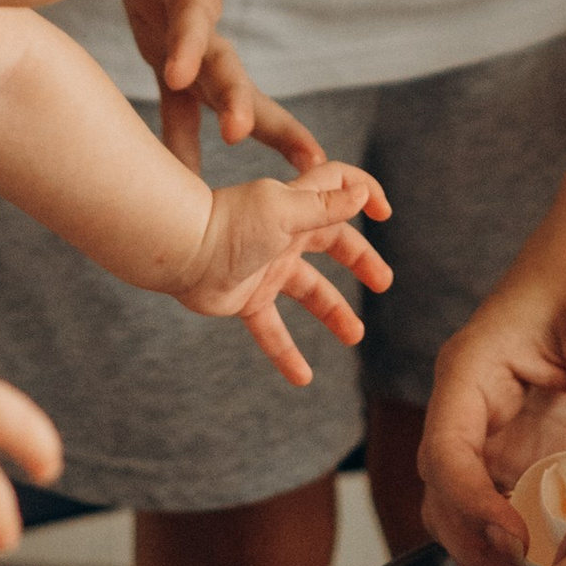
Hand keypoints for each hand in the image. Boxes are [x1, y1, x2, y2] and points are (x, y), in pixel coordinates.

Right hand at [115, 0, 367, 169]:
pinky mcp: (165, 69)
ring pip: (200, 102)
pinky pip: (185, 114)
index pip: (188, 17)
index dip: (185, 44)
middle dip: (227, 102)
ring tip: (247, 188)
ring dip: (227, 134)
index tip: (181, 74)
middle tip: (243, 135)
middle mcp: (166, 26)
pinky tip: (202, 203)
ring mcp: (161, 54)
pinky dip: (194, 151)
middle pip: (203, 70)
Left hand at [176, 160, 393, 384]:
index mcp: (296, 208)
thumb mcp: (284, 210)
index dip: (363, 193)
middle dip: (360, 260)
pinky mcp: (247, 300)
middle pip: (332, 244)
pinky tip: (303, 378)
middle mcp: (284, 236)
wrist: (181, 251)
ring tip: (355, 335)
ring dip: (334, 312)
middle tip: (383, 282)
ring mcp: (266, 269)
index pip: (337, 188)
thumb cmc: (230, 224)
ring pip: (309, 292)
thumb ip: (324, 205)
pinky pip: (272, 331)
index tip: (384, 213)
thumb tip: (362, 193)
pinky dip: (287, 353)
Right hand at [418, 224, 565, 565]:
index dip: (473, 507)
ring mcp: (507, 441)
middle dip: (495, 559)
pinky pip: (540, 518)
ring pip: (493, 525)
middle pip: (453, 507)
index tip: (518, 543)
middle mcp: (477, 414)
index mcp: (470, 372)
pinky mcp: (542, 457)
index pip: (444, 453)